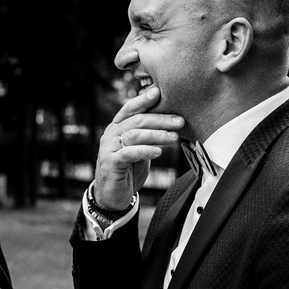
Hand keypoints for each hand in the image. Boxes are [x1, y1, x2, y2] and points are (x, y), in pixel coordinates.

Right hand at [94, 86, 183, 210]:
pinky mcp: (110, 163)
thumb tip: (171, 120)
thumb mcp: (139, 149)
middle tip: (179, 121)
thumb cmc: (129, 170)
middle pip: (137, 120)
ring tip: (174, 137)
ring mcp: (108, 148)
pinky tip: (158, 152)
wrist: (112, 196)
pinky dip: (144, 151)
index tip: (160, 92)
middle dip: (160, 119)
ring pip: (134, 135)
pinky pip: (128, 153)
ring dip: (157, 135)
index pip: (130, 108)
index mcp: (117, 127)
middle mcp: (111, 134)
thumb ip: (147, 135)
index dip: (144, 100)